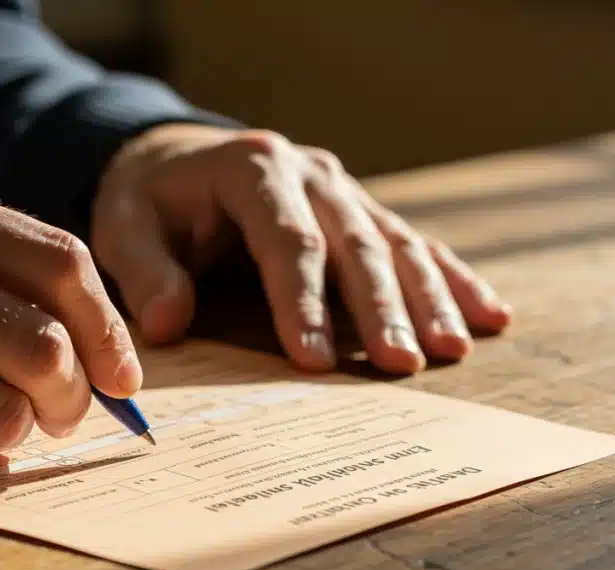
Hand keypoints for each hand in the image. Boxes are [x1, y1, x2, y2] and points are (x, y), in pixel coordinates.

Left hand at [91, 123, 511, 373]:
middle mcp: (310, 173)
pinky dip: (452, 279)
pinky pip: (412, 244)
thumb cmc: (148, 201)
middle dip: (381, 306)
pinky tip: (490, 316)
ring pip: (395, 243)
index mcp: (252, 170)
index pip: (286, 239)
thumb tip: (170, 325)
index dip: (302, 301)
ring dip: (427, 297)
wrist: (172, 159)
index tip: (314, 360)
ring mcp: (342, 190)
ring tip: (451, 350)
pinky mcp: (360, 211)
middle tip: (402, 364)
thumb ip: (145, 272)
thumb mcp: (124, 227)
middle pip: (354, 243)